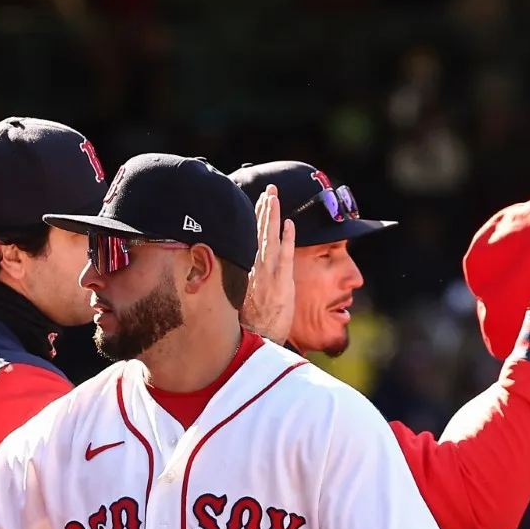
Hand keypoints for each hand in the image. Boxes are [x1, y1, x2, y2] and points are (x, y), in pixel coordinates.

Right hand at [241, 184, 296, 342]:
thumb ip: (243, 279)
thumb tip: (242, 270)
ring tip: (274, 196)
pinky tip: (289, 223)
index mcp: (245, 269)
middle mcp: (254, 268)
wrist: (256, 340)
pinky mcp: (281, 283)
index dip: (256, 217)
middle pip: (259, 232)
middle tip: (269, 188)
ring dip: (272, 216)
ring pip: (269, 239)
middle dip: (264, 208)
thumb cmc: (250, 321)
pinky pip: (285, 256)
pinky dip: (287, 239)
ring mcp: (267, 275)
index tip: (260, 200)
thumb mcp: (240, 297)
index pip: (250, 237)